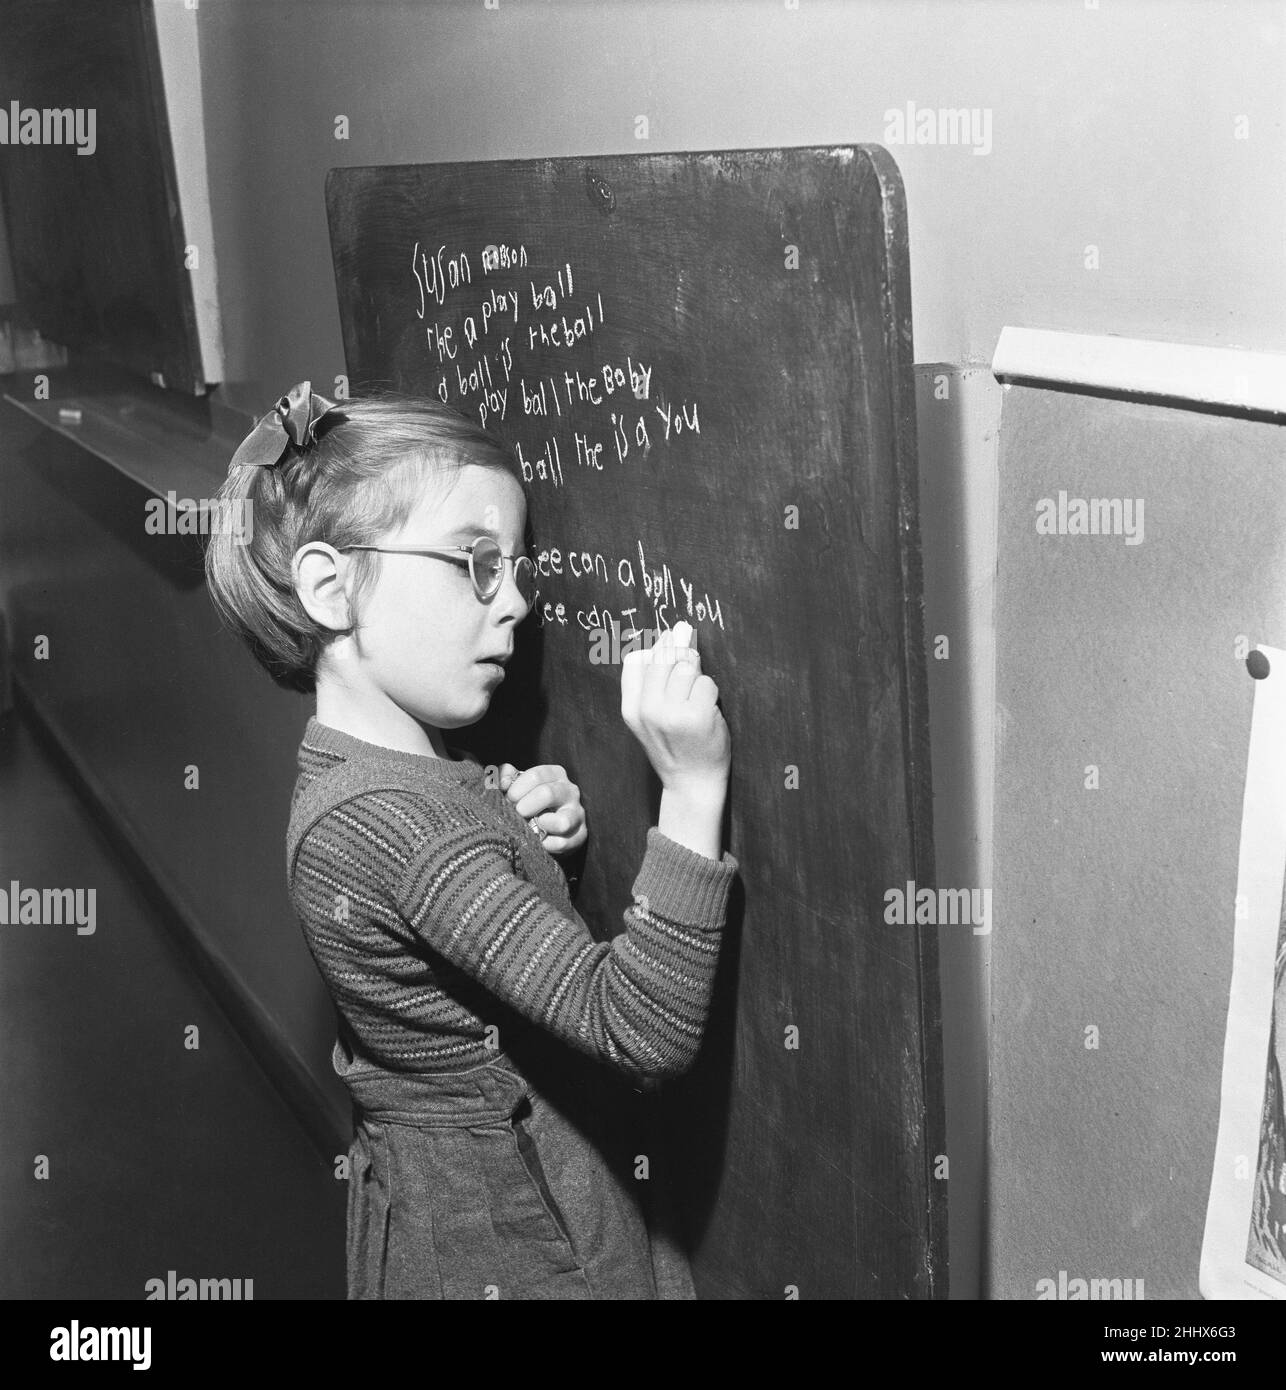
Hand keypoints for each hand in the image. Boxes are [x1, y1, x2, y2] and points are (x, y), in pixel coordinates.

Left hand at [498, 763, 586, 855]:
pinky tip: (537, 841)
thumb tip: (503, 777)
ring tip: (531, 827)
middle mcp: (570, 791)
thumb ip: (507, 778)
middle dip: (525, 807)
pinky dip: (545, 845)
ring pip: (563, 822)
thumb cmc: (529, 803)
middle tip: (516, 813)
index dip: (517, 789)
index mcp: (555, 774)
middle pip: (548, 794)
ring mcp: (577, 813)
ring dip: (541, 826)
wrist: (547, 828)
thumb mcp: (518, 787)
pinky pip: (562, 843)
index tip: (508, 798)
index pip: (536, 776)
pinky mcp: (580, 835)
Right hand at [621, 621, 730, 797]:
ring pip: (687, 667)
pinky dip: (711, 691)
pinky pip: (707, 683)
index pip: (637, 661)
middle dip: (680, 646)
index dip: (656, 644)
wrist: (691, 783)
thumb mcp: (647, 719)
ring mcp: (673, 714)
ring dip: (698, 673)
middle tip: (686, 633)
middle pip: (663, 658)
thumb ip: (649, 684)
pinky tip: (708, 708)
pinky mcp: (698, 718)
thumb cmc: (674, 746)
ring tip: (697, 693)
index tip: (669, 635)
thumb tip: (666, 638)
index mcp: (631, 709)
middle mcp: (648, 711)